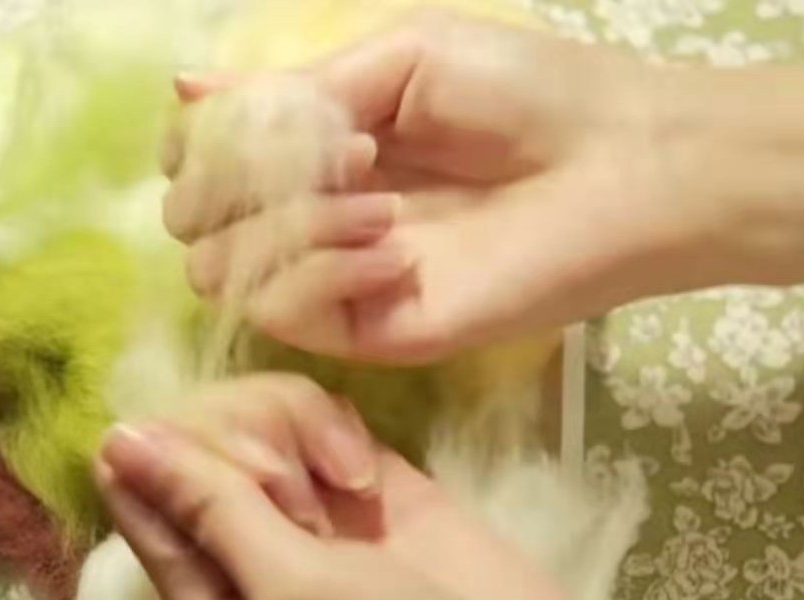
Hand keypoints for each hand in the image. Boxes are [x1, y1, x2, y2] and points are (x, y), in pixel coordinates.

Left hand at [92, 374, 624, 599]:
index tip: (228, 463)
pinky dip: (336, 429)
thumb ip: (203, 507)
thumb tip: (115, 440)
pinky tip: (367, 474)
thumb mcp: (284, 588)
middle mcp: (237, 538)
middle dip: (244, 437)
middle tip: (298, 494)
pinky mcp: (363, 479)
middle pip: (196, 432)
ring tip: (348, 487)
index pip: (134, 479)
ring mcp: (302, 505)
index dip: (169, 446)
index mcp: (195, 580)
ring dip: (297, 432)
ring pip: (257, 414)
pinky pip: (317, 415)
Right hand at [163, 11, 803, 362]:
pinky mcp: (365, 335)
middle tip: (320, 155)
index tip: (221, 126)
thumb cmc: (524, 97)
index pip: (200, 165)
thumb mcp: (400, 61)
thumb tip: (184, 87)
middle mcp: (306, 220)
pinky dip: (325, 268)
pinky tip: (393, 244)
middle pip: (193, 228)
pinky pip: (288, 311)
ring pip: (223, 274)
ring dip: (284, 225)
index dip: (195, 147)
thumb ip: (293, 91)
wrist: (618, 166)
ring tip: (373, 198)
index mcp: (312, 151)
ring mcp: (331, 283)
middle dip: (230, 186)